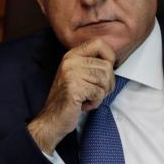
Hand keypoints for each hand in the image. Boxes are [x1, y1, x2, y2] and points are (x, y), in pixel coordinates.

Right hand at [27, 38, 115, 153]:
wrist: (51, 120)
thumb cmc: (69, 100)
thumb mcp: (78, 75)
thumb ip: (92, 65)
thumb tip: (113, 62)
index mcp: (72, 55)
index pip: (99, 43)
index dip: (109, 57)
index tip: (106, 72)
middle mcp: (70, 61)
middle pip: (106, 66)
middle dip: (107, 84)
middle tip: (94, 92)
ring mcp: (71, 73)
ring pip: (105, 79)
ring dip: (100, 94)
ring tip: (87, 98)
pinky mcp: (73, 87)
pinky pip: (98, 93)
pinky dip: (95, 102)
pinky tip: (83, 104)